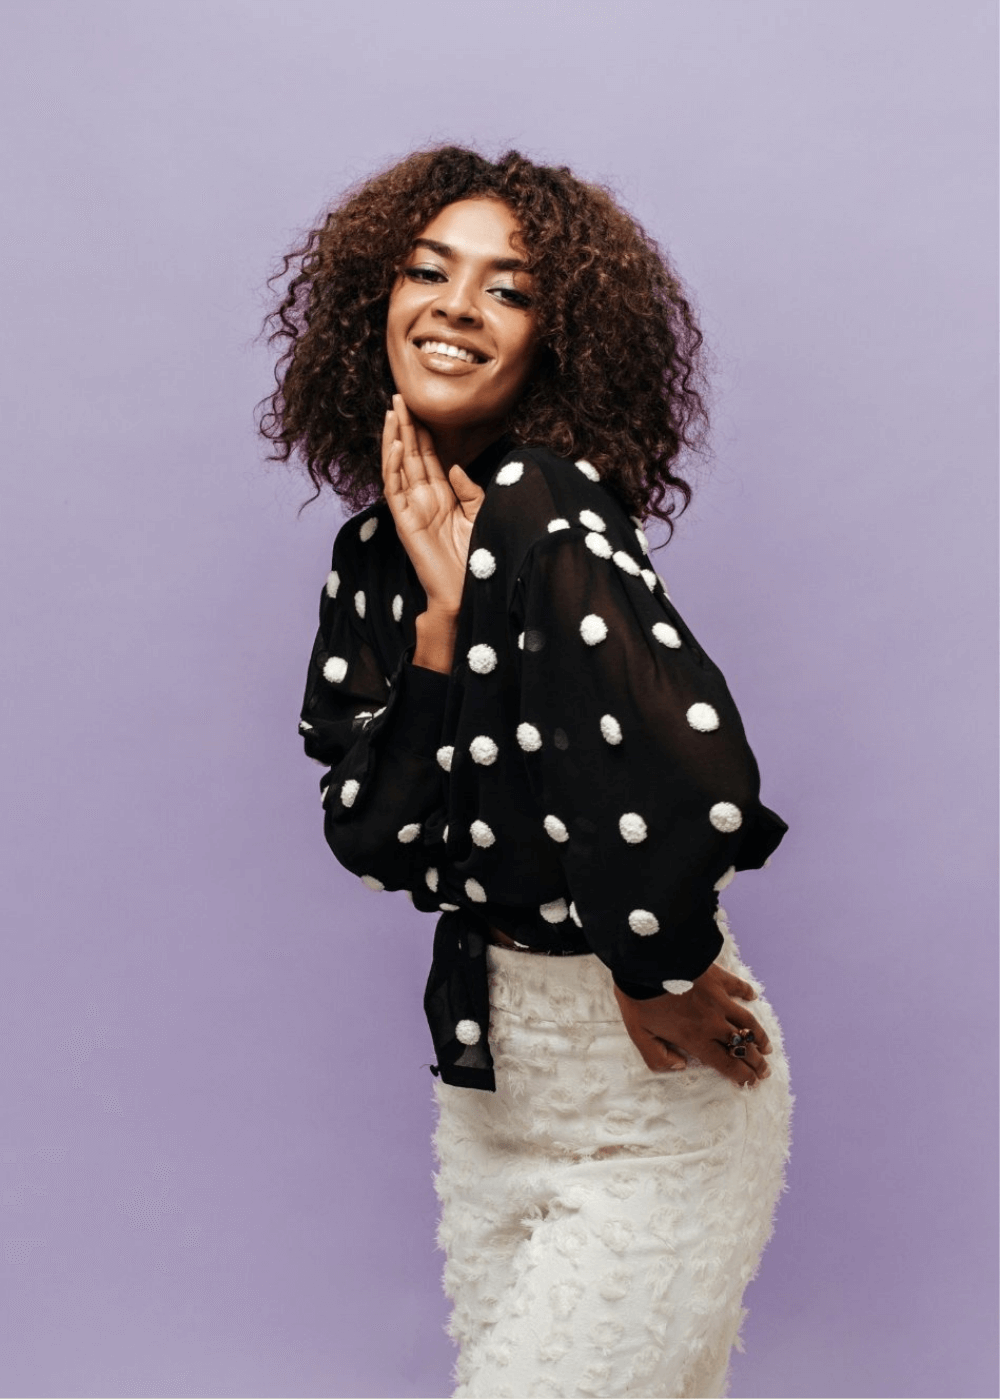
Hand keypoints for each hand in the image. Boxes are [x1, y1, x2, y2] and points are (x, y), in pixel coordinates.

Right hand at [381, 394, 485, 615]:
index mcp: (441, 495)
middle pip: (409, 455)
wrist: (471, 590)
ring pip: (397, 467)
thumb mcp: (480, 514)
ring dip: (393, 439)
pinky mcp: (404, 521)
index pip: (427, 456)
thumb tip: (455, 466)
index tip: (419, 405)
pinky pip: (394, 489)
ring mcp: (411, 509)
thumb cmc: (478, 556)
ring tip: (392, 412)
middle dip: (404, 426)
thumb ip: (469, 489)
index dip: (422, 431)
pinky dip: (392, 466)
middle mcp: (423, 499)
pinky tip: (395, 445)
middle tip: (399, 396)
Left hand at [613, 963, 772, 1087]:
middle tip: (765, 1072)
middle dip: (756, 1063)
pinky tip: (753, 996)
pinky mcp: (717, 977)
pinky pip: (737, 986)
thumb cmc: (639, 997)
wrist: (646, 960)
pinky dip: (747, 992)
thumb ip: (657, 1056)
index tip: (751, 1082)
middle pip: (741, 1047)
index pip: (725, 1063)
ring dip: (759, 1036)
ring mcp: (718, 999)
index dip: (741, 1075)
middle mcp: (712, 1022)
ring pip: (747, 1021)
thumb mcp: (639, 1034)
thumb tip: (679, 1065)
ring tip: (767, 1047)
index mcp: (695, 1038)